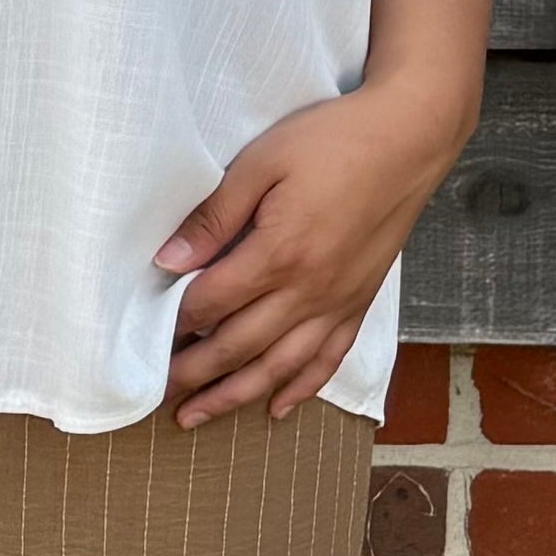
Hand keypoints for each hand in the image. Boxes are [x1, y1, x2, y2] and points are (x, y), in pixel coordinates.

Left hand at [153, 72, 475, 425]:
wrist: (410, 138)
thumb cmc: (333, 141)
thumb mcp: (262, 162)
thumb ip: (214, 216)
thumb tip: (169, 261)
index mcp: (279, 253)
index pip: (212, 303)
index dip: (175, 322)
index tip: (146, 335)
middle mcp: (310, 290)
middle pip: (239, 346)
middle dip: (194, 374)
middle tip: (158, 393)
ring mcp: (338, 302)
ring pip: (280, 367)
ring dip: (235, 396)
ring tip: (197, 417)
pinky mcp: (360, 302)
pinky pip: (328, 359)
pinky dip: (301, 388)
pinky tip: (276, 408)